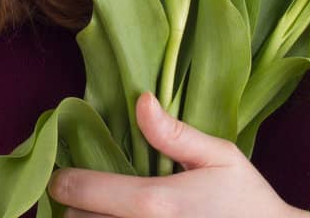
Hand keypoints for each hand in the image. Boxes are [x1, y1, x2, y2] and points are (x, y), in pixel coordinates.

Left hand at [46, 94, 308, 217]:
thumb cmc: (249, 201)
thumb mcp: (221, 157)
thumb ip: (175, 134)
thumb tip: (141, 101)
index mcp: (155, 204)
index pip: (82, 191)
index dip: (62, 180)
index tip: (60, 174)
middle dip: (71, 207)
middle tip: (75, 193)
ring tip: (91, 211)